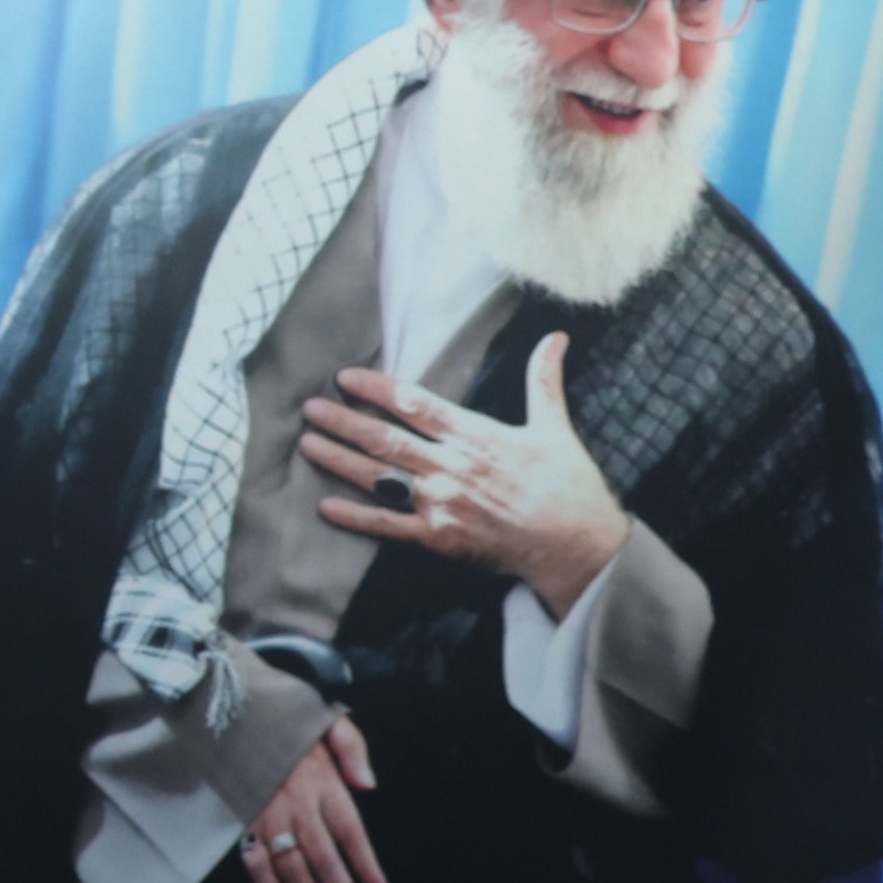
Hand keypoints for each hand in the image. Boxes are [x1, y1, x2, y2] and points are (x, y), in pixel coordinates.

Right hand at [239, 718, 385, 882]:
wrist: (227, 704)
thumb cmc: (283, 714)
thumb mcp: (327, 719)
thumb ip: (353, 749)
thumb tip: (369, 785)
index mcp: (322, 780)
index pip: (352, 834)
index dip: (367, 869)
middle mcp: (295, 803)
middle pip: (324, 861)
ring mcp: (266, 814)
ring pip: (292, 870)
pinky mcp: (242, 819)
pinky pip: (255, 863)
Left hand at [299, 335, 628, 614]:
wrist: (576, 546)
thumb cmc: (568, 485)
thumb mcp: (555, 427)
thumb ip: (543, 380)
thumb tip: (554, 336)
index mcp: (476, 435)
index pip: (416, 404)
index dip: (377, 388)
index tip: (345, 377)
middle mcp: (451, 466)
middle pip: (386, 439)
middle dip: (344, 421)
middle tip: (309, 408)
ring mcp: (441, 503)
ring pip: (379, 477)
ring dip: (339, 460)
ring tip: (306, 444)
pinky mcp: (439, 538)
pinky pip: (388, 525)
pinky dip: (356, 516)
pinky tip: (324, 505)